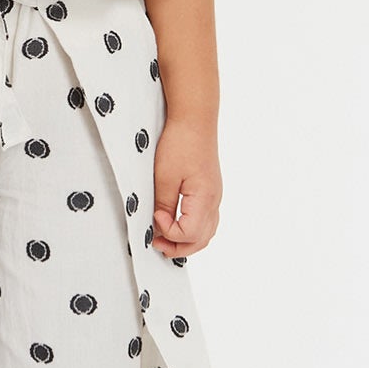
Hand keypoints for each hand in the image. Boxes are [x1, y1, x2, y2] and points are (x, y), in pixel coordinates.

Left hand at [151, 117, 221, 257]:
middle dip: (178, 247)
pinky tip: (177, 224)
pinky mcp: (210, 191)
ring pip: (206, 233)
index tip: (154, 217)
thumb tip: (159, 226)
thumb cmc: (180, 144)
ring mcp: (215, 197)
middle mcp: (214, 202)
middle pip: (201, 240)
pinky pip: (207, 220)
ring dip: (186, 241)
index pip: (189, 233)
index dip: (168, 232)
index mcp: (204, 199)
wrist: (195, 120)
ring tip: (164, 237)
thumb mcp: (164, 177)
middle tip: (155, 243)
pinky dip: (193, 230)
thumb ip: (163, 205)